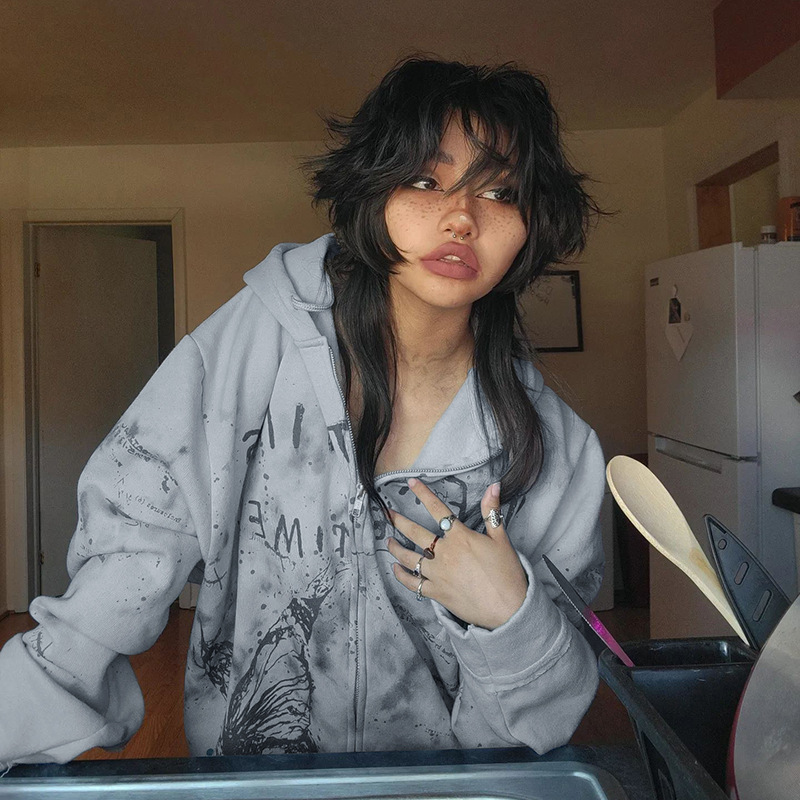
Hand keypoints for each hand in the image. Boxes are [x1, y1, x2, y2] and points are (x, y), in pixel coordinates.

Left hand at [386, 478, 527, 629]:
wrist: (508, 609)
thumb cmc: (507, 574)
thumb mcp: (502, 539)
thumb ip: (492, 511)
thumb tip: (494, 486)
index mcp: (460, 537)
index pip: (437, 509)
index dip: (423, 493)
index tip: (411, 482)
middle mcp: (445, 554)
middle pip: (415, 533)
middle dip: (399, 521)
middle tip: (387, 513)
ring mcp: (438, 574)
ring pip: (409, 557)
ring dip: (396, 547)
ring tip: (388, 540)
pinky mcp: (436, 592)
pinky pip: (413, 583)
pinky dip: (402, 575)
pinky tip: (396, 568)